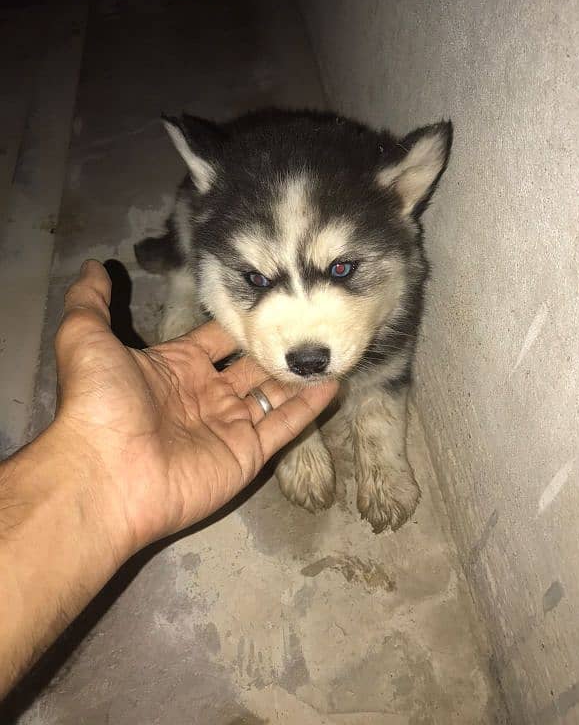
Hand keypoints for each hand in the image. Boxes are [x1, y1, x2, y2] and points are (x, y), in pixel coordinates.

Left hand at [54, 260, 337, 558]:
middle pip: (249, 366)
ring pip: (272, 394)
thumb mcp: (85, 338)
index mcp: (174, 368)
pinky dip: (309, 407)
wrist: (106, 473)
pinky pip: (284, 426)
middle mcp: (204, 395)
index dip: (240, 321)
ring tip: (330, 347)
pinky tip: (333, 382)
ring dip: (297, 374)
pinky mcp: (247, 454)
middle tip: (311, 320)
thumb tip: (92, 266)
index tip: (271, 297)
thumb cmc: (100, 402)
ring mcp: (228, 426)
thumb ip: (91, 301)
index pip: (216, 338)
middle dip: (276, 346)